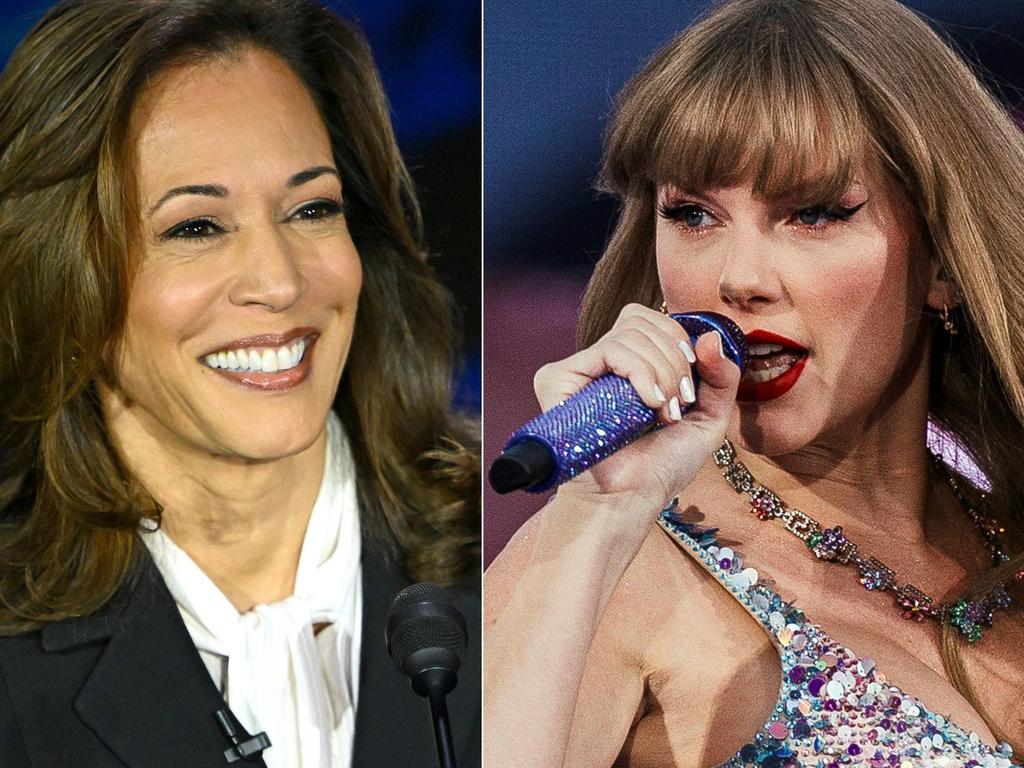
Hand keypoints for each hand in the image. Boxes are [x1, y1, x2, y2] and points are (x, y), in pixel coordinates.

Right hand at [533, 303, 741, 514]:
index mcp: (628, 364)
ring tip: (661, 413)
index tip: (687, 391)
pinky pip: (609, 350)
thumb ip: (721, 376)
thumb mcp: (709, 417)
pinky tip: (646, 405)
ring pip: (630, 335)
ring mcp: (578, 369)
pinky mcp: (558, 379)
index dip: (677, 343)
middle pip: (642, 321)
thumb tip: (710, 336)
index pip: (650, 319)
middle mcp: (600, 362)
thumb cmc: (662, 466)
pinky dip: (639, 373)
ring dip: (661, 373)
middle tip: (676, 406)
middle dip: (674, 361)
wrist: (633, 497)